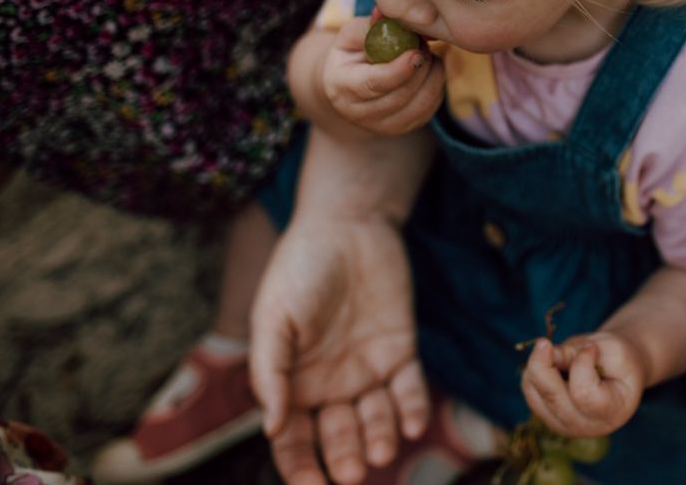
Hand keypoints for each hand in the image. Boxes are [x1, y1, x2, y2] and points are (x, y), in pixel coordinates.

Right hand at [249, 217, 428, 484]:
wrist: (348, 225)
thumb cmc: (301, 268)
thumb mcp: (274, 318)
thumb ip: (271, 372)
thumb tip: (272, 428)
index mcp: (294, 384)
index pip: (294, 442)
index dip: (300, 468)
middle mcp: (331, 385)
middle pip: (338, 437)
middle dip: (345, 457)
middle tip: (354, 472)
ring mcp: (368, 370)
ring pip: (376, 419)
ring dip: (380, 439)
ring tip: (384, 451)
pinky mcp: (401, 350)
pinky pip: (410, 389)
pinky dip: (413, 409)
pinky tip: (413, 424)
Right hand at [321, 14, 444, 136]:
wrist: (350, 83)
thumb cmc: (352, 53)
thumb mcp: (352, 35)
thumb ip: (370, 26)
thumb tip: (384, 13)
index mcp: (341, 87)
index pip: (374, 84)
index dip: (398, 70)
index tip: (416, 53)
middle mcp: (358, 113)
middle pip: (401, 95)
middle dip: (420, 67)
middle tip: (423, 45)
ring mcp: (382, 125)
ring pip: (420, 104)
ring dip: (432, 76)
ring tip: (426, 55)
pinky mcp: (403, 128)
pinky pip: (430, 108)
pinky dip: (436, 86)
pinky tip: (429, 70)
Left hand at [521, 334, 646, 437]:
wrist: (619, 370)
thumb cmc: (620, 359)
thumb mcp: (610, 348)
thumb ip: (581, 352)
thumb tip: (546, 355)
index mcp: (612, 412)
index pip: (583, 393)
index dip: (582, 362)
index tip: (591, 347)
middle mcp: (586, 427)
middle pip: (552, 397)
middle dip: (544, 362)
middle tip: (548, 342)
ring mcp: (564, 425)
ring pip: (535, 392)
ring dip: (539, 365)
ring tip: (560, 355)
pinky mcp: (547, 416)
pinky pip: (529, 389)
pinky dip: (535, 370)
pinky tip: (552, 364)